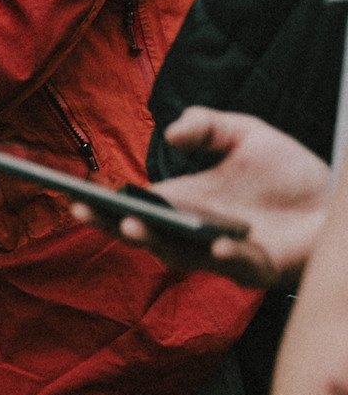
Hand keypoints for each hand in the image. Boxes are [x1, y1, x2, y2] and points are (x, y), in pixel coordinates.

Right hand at [69, 106, 330, 287]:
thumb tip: (170, 135)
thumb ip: (207, 125)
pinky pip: (237, 268)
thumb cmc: (292, 172)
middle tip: (86, 212)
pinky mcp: (259, 269)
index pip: (134, 205)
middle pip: (143, 233)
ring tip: (135, 224)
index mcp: (185, 201)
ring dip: (156, 243)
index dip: (104, 203)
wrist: (340, 201)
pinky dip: (224, 259)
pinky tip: (214, 247)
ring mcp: (223, 254)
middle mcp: (195, 231)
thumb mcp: (245, 133)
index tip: (73, 194)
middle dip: (112, 225)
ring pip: (179, 255)